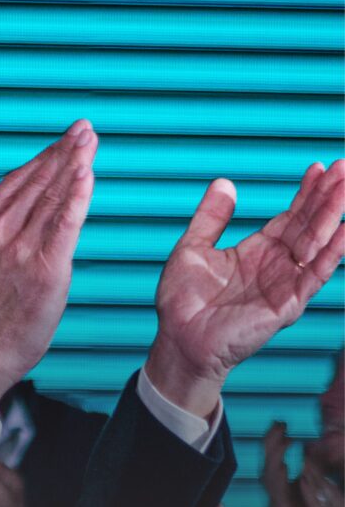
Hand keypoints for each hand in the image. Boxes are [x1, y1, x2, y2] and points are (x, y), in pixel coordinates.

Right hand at [0, 120, 97, 402]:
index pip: (15, 182)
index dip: (41, 159)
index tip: (60, 141)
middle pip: (37, 183)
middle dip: (64, 152)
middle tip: (84, 128)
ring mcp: (21, 250)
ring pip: (53, 198)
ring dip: (75, 164)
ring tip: (90, 141)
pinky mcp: (45, 269)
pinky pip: (65, 225)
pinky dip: (77, 197)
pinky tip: (87, 174)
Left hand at [146, 162, 344, 417]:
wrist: (178, 339)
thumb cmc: (183, 301)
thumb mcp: (192, 248)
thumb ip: (211, 217)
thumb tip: (224, 183)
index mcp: (258, 251)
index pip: (290, 216)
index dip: (306, 193)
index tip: (319, 167)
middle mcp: (277, 265)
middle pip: (309, 225)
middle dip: (328, 197)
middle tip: (344, 167)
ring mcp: (284, 284)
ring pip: (317, 244)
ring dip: (333, 216)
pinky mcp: (286, 305)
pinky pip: (314, 276)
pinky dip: (331, 253)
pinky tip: (344, 230)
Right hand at [260, 422, 309, 506]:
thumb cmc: (299, 506)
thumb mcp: (304, 482)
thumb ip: (306, 466)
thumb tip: (310, 447)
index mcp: (278, 471)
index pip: (274, 448)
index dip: (276, 434)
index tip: (281, 420)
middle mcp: (272, 477)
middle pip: (268, 453)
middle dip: (273, 438)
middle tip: (279, 424)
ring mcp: (273, 489)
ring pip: (270, 466)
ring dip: (276, 453)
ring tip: (283, 440)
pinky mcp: (277, 501)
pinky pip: (275, 486)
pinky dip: (278, 474)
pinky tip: (282, 465)